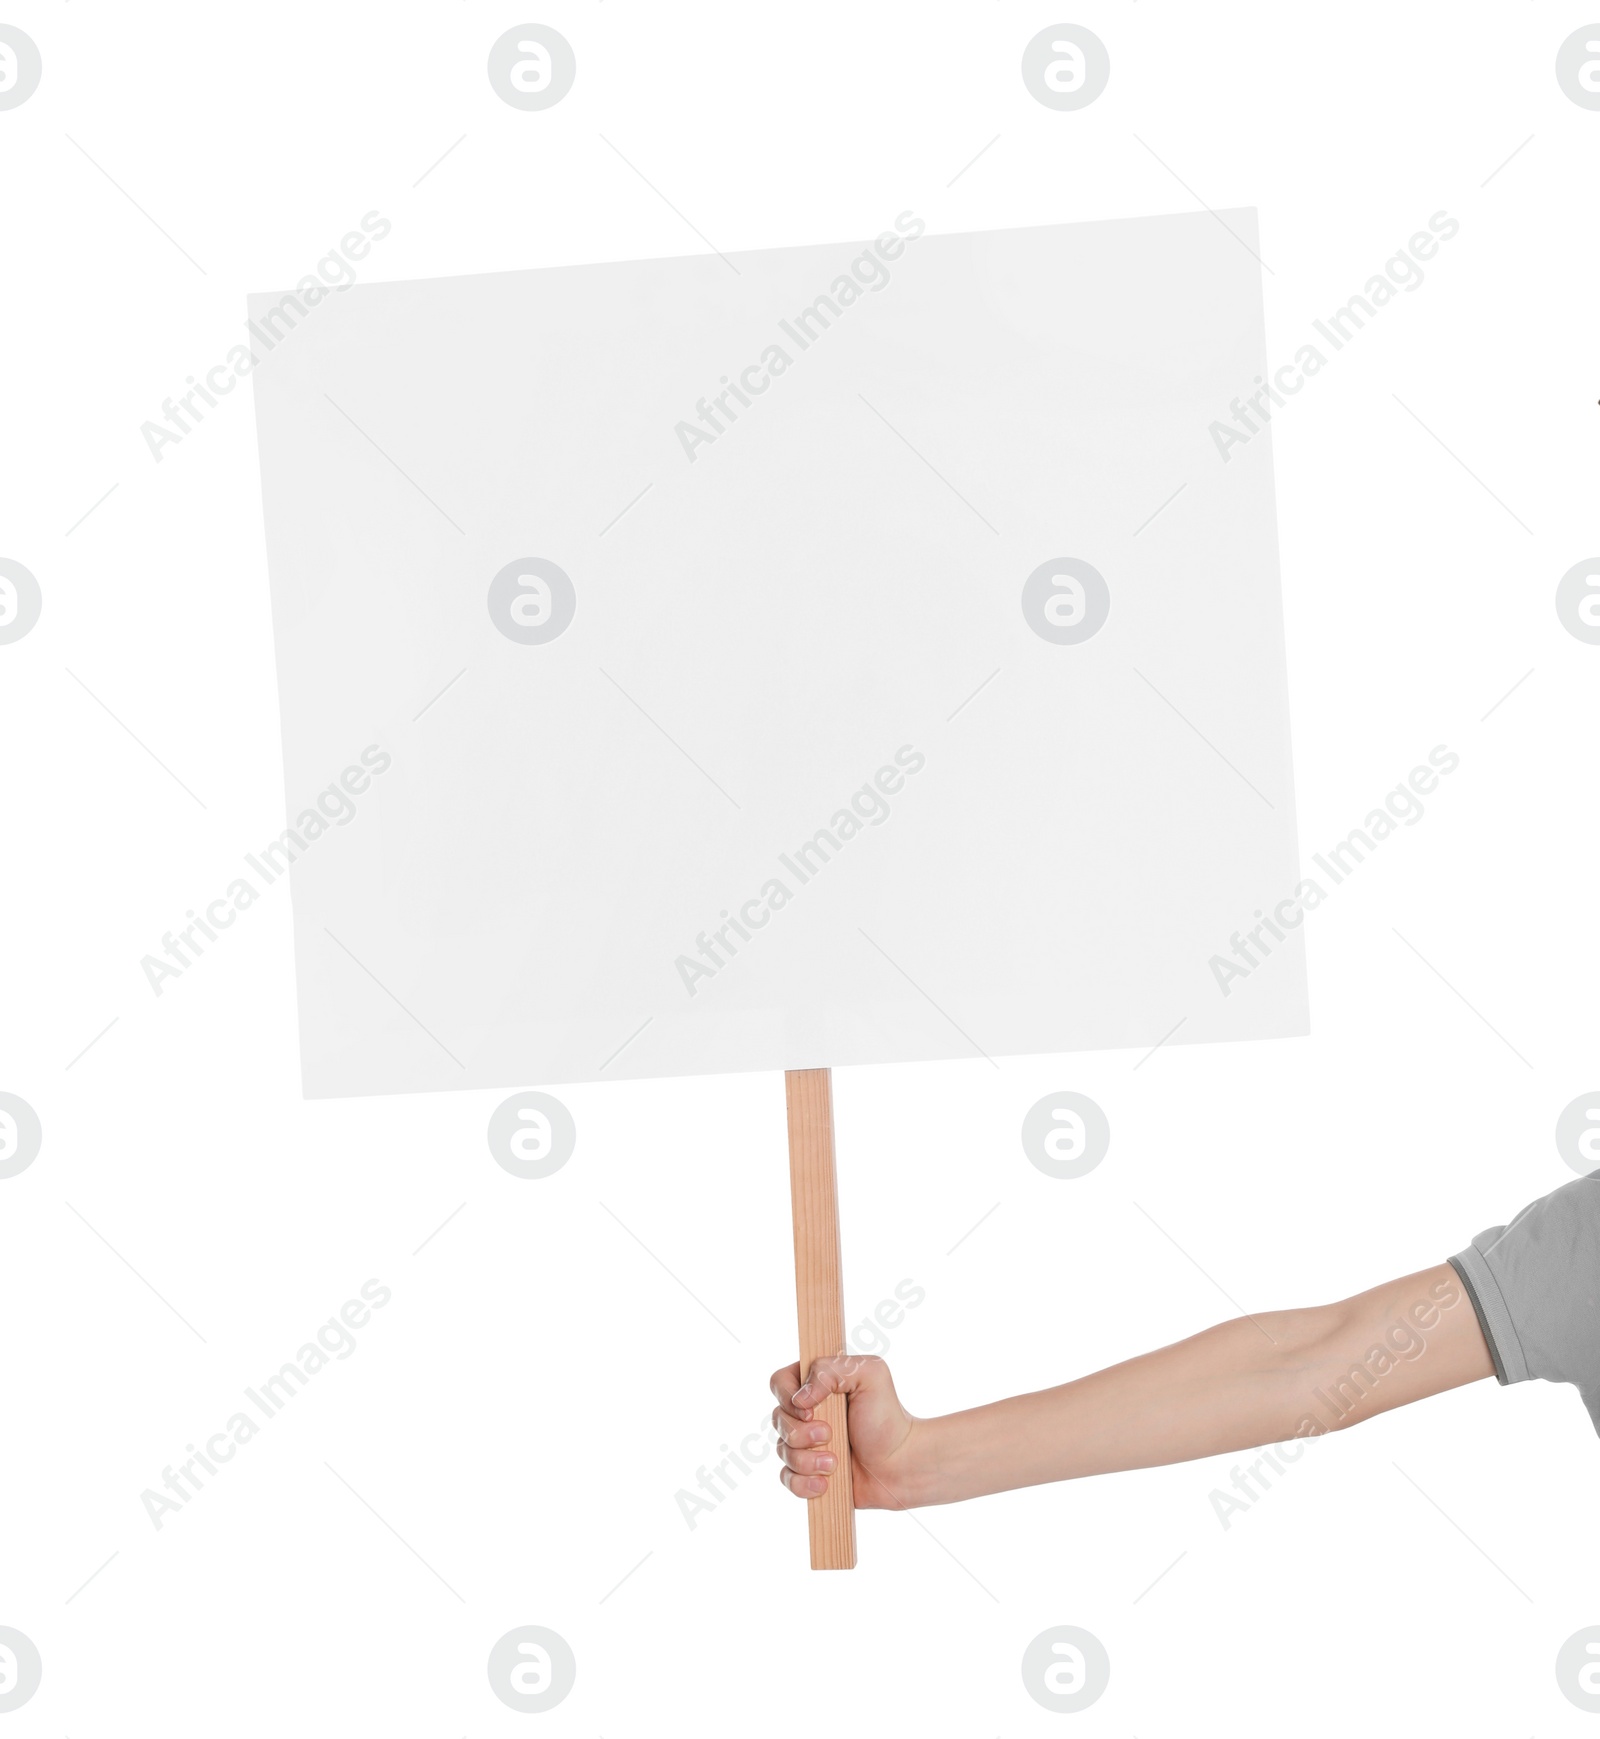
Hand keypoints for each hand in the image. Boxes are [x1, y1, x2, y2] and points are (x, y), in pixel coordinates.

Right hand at [769, 1355, 919, 1509]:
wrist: (901, 1464)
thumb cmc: (888, 1417)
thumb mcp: (870, 1375)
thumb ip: (831, 1369)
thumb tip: (800, 1398)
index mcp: (817, 1384)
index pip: (779, 1382)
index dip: (787, 1396)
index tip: (811, 1409)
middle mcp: (807, 1413)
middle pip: (777, 1419)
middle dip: (801, 1433)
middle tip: (830, 1435)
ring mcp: (806, 1444)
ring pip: (781, 1451)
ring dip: (806, 1460)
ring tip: (835, 1463)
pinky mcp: (808, 1473)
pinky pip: (787, 1479)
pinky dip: (803, 1483)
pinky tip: (826, 1482)